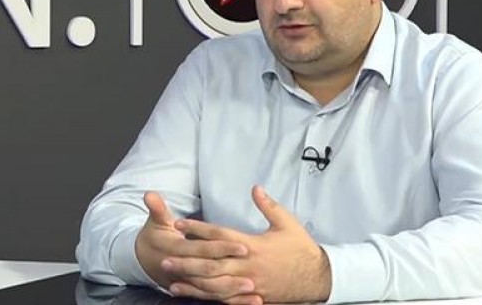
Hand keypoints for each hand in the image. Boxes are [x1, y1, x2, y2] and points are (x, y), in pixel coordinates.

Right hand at [134, 191, 257, 303]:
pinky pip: (212, 297)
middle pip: (209, 271)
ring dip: (232, 291)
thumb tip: (149, 194)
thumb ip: (157, 208)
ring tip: (252, 291)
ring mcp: (187, 282)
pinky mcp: (193, 289)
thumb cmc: (153, 237)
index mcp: (176, 249)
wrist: (141, 259)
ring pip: (211, 289)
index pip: (202, 249)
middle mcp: (182, 269)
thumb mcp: (155, 221)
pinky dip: (231, 301)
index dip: (221, 247)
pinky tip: (249, 301)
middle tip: (253, 275)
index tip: (243, 246)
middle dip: (231, 273)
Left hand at [163, 185, 331, 303]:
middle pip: (211, 263)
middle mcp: (248, 265)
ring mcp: (248, 283)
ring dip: (191, 280)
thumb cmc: (301, 248)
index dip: (198, 230)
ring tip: (170, 276)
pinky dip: (204, 295)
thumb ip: (269, 206)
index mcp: (254, 245)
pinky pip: (223, 297)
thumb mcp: (287, 223)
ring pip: (213, 283)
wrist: (316, 278)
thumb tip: (255, 188)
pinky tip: (190, 293)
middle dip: (187, 259)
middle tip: (165, 255)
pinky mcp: (250, 295)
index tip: (180, 225)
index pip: (220, 236)